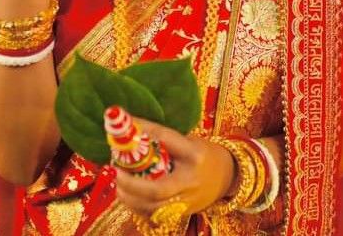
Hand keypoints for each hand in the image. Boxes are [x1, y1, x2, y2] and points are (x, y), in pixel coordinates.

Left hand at [114, 119, 235, 217]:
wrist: (227, 176)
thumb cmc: (205, 154)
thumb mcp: (189, 141)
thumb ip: (165, 141)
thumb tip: (133, 132)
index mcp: (194, 155)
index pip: (165, 139)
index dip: (143, 131)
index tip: (125, 126)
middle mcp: (190, 181)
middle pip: (156, 189)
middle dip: (131, 183)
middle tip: (116, 170)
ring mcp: (186, 202)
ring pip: (152, 208)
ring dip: (130, 197)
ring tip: (118, 183)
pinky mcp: (181, 214)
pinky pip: (154, 216)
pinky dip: (137, 207)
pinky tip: (128, 196)